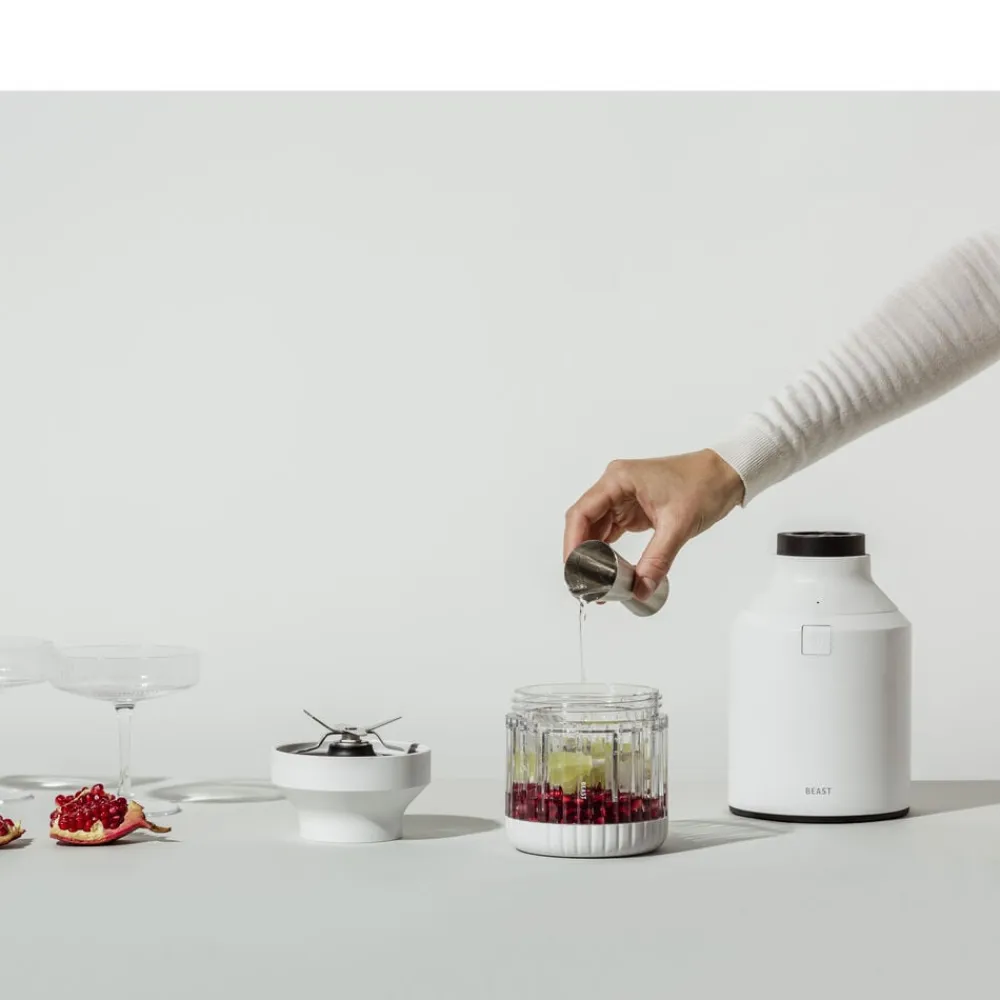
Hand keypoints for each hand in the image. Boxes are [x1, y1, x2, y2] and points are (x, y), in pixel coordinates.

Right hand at [563, 450, 744, 600]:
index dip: (573, 543)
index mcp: (619, 480)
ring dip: (593, 554)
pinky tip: (608, 570)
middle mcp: (615, 486)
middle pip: (584, 522)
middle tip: (582, 582)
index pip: (582, 513)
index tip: (573, 568)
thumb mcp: (678, 525)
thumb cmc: (704, 485)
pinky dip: (607, 551)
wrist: (726, 474)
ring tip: (594, 582)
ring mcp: (622, 497)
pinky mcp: (632, 508)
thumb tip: (640, 589)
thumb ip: (657, 560)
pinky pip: (611, 531)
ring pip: (595, 529)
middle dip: (580, 553)